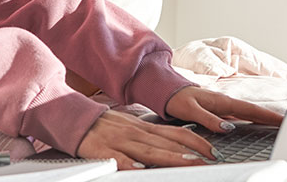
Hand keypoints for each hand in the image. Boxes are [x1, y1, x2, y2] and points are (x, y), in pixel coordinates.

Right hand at [75, 109, 218, 169]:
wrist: (74, 117)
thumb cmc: (103, 126)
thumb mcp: (131, 126)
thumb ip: (150, 135)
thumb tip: (172, 141)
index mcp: (144, 127)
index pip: (175, 132)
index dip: (196, 140)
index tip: (212, 149)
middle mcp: (136, 132)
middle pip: (167, 142)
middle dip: (190, 150)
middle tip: (210, 158)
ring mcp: (121, 141)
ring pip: (149, 150)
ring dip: (170, 157)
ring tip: (188, 162)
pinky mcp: (104, 152)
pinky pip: (119, 159)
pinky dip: (130, 164)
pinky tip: (140, 169)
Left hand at [165, 85, 283, 132]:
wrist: (166, 90)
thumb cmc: (177, 99)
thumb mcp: (191, 111)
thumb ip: (209, 119)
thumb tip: (227, 128)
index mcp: (222, 101)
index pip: (250, 110)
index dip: (268, 116)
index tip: (284, 121)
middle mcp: (225, 102)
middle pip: (253, 111)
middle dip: (271, 117)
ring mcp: (223, 105)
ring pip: (248, 112)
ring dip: (263, 117)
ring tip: (278, 124)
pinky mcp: (219, 109)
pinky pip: (239, 115)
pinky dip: (251, 118)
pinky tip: (255, 123)